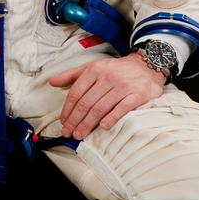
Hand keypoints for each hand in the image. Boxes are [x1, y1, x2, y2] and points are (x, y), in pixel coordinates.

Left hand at [49, 54, 165, 138]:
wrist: (147, 65)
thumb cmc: (115, 69)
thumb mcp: (92, 67)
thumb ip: (72, 75)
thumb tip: (52, 82)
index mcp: (93, 70)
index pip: (76, 93)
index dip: (67, 109)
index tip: (63, 121)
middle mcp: (107, 78)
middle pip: (86, 103)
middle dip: (75, 120)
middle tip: (68, 132)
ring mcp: (123, 86)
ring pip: (101, 107)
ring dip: (88, 123)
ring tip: (80, 134)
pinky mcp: (138, 94)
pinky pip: (123, 108)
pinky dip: (112, 118)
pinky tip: (103, 127)